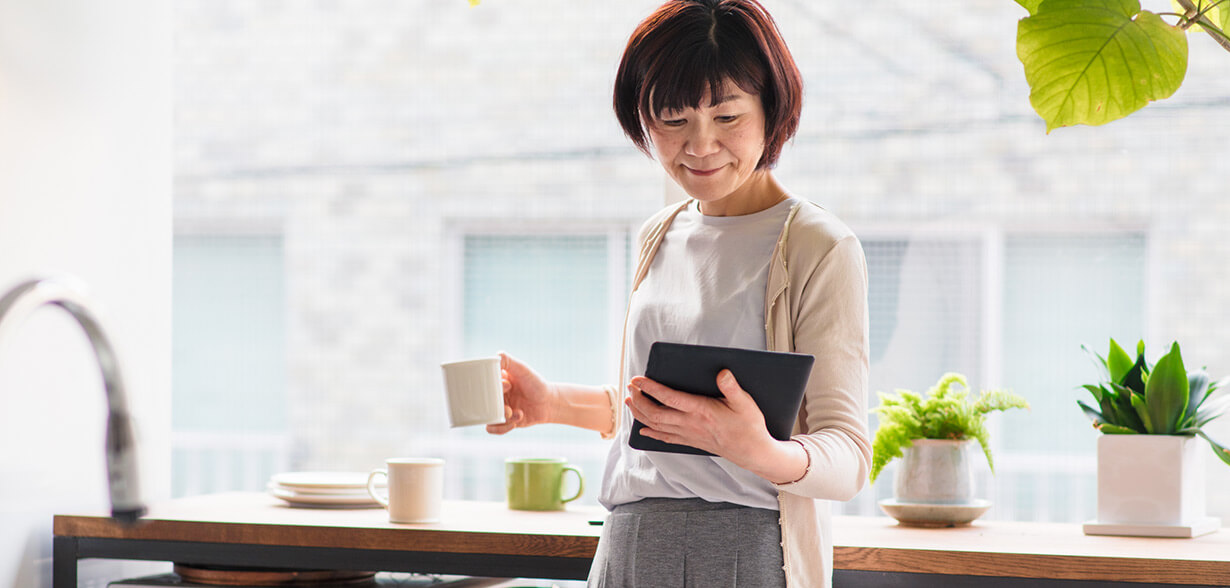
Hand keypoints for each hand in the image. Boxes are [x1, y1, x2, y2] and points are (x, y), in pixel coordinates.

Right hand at [486, 352, 558, 434]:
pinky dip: (501, 428)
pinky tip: (515, 423)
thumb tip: (496, 355)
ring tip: (516, 414)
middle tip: (509, 405)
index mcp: (496, 382)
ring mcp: (499, 408)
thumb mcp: (523, 370)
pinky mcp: (504, 421)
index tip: (509, 385)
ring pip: (487, 416)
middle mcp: (495, 395)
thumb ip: (509, 361)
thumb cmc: (536, 384)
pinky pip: (492, 428)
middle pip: (483, 402)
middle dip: (496, 405)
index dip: (493, 387)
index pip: (483, 384)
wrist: (549, 403)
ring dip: (501, 417)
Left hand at [625, 369, 775, 466]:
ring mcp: (689, 434)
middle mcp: (690, 424)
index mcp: (701, 411)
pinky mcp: (691, 442)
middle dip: (640, 400)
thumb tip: (722, 372)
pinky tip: (643, 428)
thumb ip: (732, 387)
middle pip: (656, 413)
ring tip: (630, 402)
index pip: (669, 398)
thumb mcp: (745, 403)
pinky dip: (652, 432)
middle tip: (631, 387)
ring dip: (640, 414)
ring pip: (657, 426)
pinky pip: (666, 438)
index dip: (651, 388)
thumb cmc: (749, 426)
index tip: (638, 379)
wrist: (753, 452)